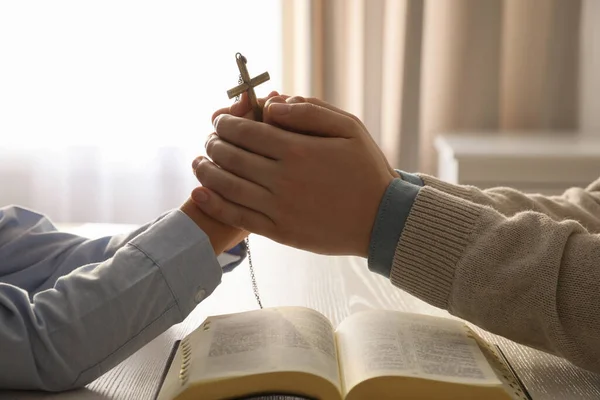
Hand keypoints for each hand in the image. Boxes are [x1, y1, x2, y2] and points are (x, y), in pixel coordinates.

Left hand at [190, 97, 396, 256]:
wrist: (382, 221)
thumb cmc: (366, 171)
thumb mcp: (349, 128)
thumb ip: (310, 112)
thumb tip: (273, 105)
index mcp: (298, 149)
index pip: (246, 131)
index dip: (226, 123)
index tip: (219, 120)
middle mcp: (283, 179)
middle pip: (232, 156)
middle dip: (214, 143)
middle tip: (209, 139)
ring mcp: (279, 208)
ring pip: (228, 186)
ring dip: (206, 170)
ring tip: (198, 161)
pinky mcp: (280, 232)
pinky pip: (238, 217)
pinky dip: (214, 203)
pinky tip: (199, 192)